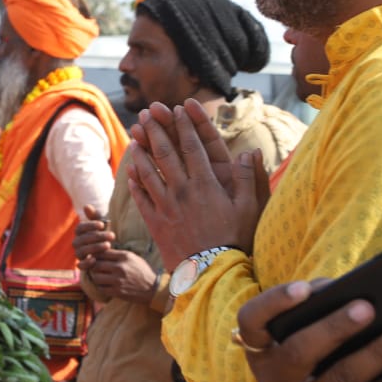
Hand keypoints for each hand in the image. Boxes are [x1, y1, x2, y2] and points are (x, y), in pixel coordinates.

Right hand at [72, 204, 111, 265]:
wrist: (108, 252)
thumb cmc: (104, 236)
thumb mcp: (102, 226)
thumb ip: (95, 216)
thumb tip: (86, 206)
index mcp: (79, 233)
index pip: (80, 228)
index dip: (90, 226)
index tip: (102, 224)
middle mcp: (77, 243)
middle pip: (81, 240)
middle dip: (96, 237)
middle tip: (112, 235)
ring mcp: (79, 254)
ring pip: (81, 251)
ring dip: (94, 248)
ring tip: (108, 245)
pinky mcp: (83, 265)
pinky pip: (80, 265)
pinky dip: (86, 263)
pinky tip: (95, 259)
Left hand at [89, 247, 158, 303]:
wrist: (153, 289)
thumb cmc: (142, 271)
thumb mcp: (133, 258)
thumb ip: (118, 254)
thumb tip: (101, 251)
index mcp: (124, 256)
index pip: (102, 252)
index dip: (96, 256)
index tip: (96, 259)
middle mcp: (120, 267)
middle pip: (96, 264)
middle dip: (93, 267)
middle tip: (95, 269)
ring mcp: (118, 280)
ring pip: (96, 277)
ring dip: (95, 277)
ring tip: (99, 277)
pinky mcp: (117, 291)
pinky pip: (101, 288)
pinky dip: (100, 286)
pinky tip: (104, 285)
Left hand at [125, 100, 261, 266]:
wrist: (209, 273)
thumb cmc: (234, 241)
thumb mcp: (249, 209)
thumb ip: (250, 179)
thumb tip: (250, 151)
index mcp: (205, 184)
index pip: (193, 147)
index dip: (185, 125)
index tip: (178, 108)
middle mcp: (182, 190)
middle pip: (165, 153)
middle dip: (156, 129)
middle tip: (148, 111)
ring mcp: (165, 206)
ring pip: (149, 172)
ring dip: (141, 151)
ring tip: (135, 135)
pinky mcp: (155, 222)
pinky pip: (141, 197)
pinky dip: (135, 182)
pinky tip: (131, 171)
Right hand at [236, 280, 381, 381]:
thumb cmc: (323, 365)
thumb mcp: (309, 339)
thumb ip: (318, 310)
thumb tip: (344, 290)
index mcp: (262, 353)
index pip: (251, 323)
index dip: (274, 304)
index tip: (304, 289)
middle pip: (299, 353)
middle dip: (335, 328)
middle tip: (367, 307)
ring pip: (342, 379)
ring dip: (377, 352)